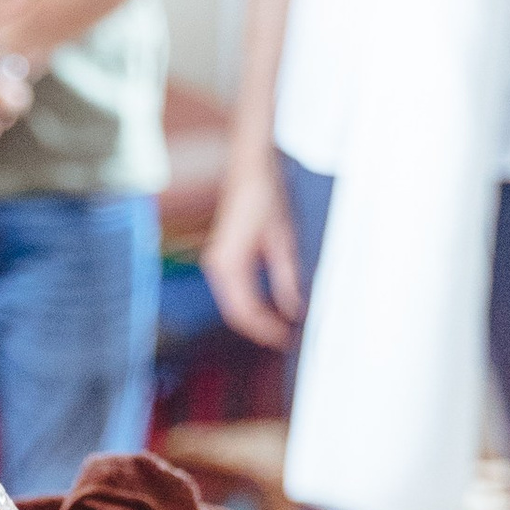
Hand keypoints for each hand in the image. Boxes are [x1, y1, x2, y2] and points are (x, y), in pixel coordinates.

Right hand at [201, 155, 304, 347]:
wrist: (249, 170)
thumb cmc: (265, 198)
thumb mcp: (283, 241)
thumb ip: (286, 279)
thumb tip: (293, 310)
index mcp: (229, 264)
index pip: (245, 310)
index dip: (266, 329)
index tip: (286, 338)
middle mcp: (217, 266)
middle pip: (235, 313)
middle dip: (259, 329)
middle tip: (285, 339)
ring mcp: (216, 263)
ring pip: (232, 305)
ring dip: (254, 320)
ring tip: (279, 328)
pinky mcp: (221, 259)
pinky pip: (233, 292)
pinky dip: (250, 305)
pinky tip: (269, 309)